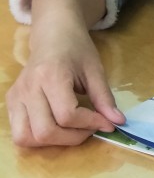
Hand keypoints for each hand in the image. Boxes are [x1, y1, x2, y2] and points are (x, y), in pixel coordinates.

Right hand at [6, 25, 124, 147]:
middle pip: (45, 131)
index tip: (107, 123)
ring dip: (53, 142)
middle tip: (90, 128)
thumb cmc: (76, 49)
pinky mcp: (10, 102)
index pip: (67, 115)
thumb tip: (118, 122)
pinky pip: (19, 133)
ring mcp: (15, 97)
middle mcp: (28, 89)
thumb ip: (104, 98)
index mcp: (50, 76)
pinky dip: (38, 139)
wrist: (53, 35)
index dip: (90, 123)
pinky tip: (56, 128)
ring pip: (26, 138)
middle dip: (72, 137)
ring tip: (72, 130)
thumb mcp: (95, 70)